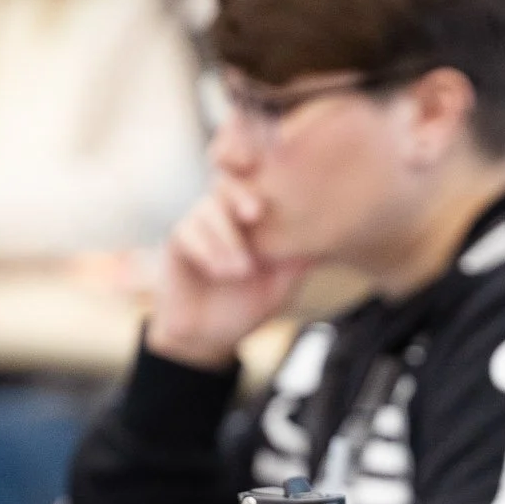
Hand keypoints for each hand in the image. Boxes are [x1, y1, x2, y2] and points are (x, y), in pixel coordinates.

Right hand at [144, 179, 310, 370]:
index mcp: (251, 220)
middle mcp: (224, 216)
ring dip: (228, 238)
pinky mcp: (177, 242)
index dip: (258, 166)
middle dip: (240, 193)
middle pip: (227, 182)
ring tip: (242, 270)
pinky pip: (187, 231)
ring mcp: (199, 227)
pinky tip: (221, 271)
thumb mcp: (280, 287)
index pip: (255, 182)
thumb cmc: (246, 305)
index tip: (273, 171)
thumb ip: (297, 263)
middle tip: (256, 212)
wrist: (207, 337)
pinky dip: (207, 249)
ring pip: (208, 209)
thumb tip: (327, 243)